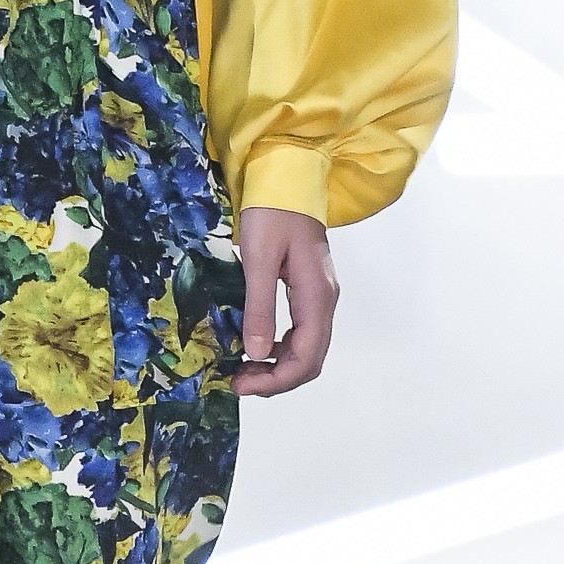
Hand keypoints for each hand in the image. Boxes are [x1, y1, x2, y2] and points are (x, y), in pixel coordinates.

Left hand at [234, 204, 335, 396]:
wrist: (288, 178)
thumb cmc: (272, 213)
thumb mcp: (258, 259)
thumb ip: (259, 307)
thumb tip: (254, 353)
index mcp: (316, 296)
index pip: (306, 357)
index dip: (276, 380)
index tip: (241, 385)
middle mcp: (324, 301)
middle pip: (310, 359)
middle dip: (276, 379)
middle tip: (238, 382)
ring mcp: (320, 297)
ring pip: (307, 349)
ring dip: (278, 366)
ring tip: (243, 370)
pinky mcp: (310, 291)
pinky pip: (301, 333)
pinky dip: (280, 349)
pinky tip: (256, 347)